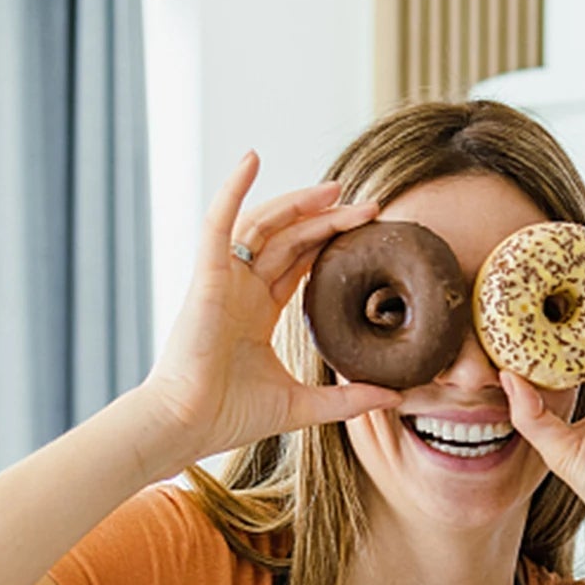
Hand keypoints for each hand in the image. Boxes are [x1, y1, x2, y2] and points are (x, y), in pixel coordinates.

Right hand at [138, 153, 401, 463]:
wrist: (189, 424)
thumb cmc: (232, 416)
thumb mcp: (304, 405)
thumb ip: (349, 399)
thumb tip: (396, 396)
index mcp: (258, 313)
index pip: (300, 265)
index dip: (330, 245)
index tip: (366, 234)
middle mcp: (241, 290)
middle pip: (289, 240)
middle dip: (327, 220)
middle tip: (366, 205)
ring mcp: (223, 280)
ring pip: (263, 226)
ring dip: (297, 203)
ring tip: (335, 189)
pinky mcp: (206, 277)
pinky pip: (219, 223)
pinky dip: (233, 189)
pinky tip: (251, 160)